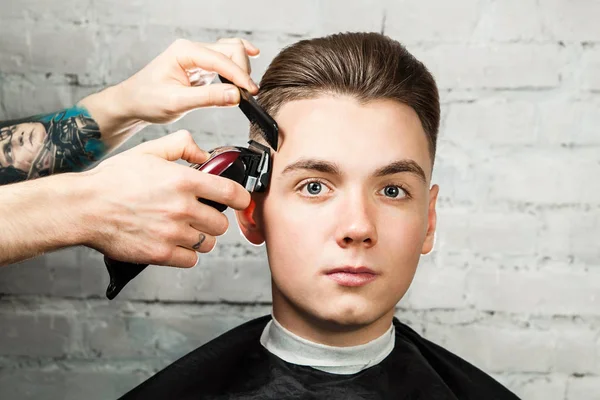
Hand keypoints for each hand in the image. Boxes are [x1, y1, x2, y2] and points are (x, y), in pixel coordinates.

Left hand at [79, 37, 259, 145]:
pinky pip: (225, 60)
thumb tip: (236, 95)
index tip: (251, 92)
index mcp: (184, 52)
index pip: (221, 59)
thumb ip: (208, 98)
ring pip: (230, 53)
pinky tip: (252, 60)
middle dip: (242, 70)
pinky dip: (238, 63)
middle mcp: (192, 50)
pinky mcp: (201, 67)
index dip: (239, 75)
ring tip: (249, 88)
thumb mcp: (177, 102)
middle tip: (249, 94)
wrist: (133, 103)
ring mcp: (197, 57)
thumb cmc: (148, 100)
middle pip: (230, 50)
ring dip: (242, 67)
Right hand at [79, 130, 250, 267]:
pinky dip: (186, 254)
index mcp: (183, 181)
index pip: (231, 193)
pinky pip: (191, 260)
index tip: (241, 201)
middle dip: (213, 219)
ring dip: (200, 238)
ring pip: (208, 243)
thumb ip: (180, 146)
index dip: (241, 198)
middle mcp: (182, 207)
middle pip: (222, 223)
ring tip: (184, 230)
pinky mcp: (160, 253)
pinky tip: (174, 244)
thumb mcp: (149, 151)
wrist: (84, 207)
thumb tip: (203, 153)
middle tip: (199, 215)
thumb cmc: (113, 180)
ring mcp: (172, 232)